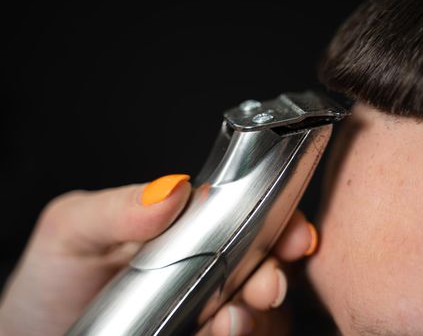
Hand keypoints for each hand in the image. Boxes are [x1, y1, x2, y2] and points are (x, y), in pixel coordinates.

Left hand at [0, 174, 316, 335]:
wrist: (41, 333)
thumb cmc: (57, 278)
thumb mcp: (72, 231)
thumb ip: (115, 209)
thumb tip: (172, 189)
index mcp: (186, 228)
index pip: (246, 216)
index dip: (278, 222)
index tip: (291, 233)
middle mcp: (207, 267)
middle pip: (262, 265)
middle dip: (275, 273)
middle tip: (266, 284)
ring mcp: (209, 308)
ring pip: (256, 309)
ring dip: (254, 314)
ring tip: (231, 319)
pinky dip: (237, 335)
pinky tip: (220, 333)